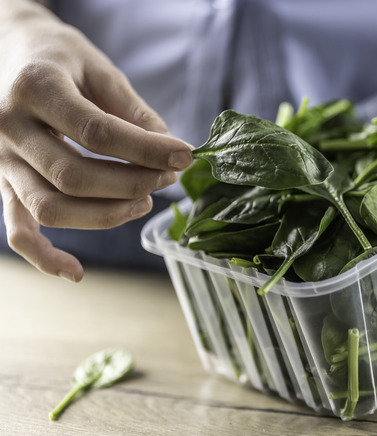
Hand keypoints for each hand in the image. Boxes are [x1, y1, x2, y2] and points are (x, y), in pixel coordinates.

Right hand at [0, 2, 192, 281]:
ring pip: (50, 207)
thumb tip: (171, 151)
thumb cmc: (61, 58)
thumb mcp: (100, 69)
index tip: (185, 155)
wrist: (8, 49)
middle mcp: (8, 127)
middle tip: (169, 178)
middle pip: (74, 176)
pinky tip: (76, 272)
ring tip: (144, 201)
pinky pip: (17, 230)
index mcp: (35, 89)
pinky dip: (44, 256)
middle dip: (132, 183)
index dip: (147, 150)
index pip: (98, 132)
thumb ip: (134, 111)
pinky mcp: (1, 183)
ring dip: (105, 215)